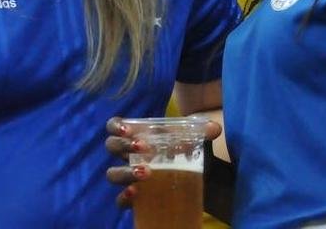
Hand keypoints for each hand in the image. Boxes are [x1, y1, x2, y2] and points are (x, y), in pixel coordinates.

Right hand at [104, 116, 221, 208]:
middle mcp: (128, 155)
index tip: (128, 129)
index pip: (114, 127)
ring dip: (125, 172)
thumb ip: (201, 131)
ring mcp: (130, 177)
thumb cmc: (181, 153)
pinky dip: (124, 197)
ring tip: (145, 172)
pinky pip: (120, 199)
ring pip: (113, 173)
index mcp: (136, 137)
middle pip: (111, 147)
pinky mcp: (136, 198)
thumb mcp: (190, 140)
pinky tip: (135, 193)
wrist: (192, 179)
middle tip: (143, 148)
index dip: (115, 126)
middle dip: (123, 145)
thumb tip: (214, 127)